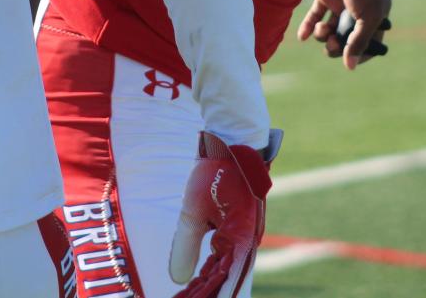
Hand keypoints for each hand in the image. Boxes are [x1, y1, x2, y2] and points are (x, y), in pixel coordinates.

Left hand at [169, 130, 279, 297]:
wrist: (236, 144)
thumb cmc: (216, 173)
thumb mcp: (193, 210)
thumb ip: (185, 246)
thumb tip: (178, 279)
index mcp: (240, 242)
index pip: (219, 282)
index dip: (200, 295)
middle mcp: (247, 244)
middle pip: (224, 279)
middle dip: (204, 291)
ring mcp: (245, 236)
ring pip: (225, 268)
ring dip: (208, 282)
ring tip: (188, 293)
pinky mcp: (240, 228)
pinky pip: (226, 255)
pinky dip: (211, 267)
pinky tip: (200, 275)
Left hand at [296, 0, 391, 68]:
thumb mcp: (367, 18)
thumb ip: (358, 42)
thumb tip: (350, 66)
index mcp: (375, 17)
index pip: (369, 42)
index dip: (359, 54)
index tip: (350, 62)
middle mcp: (357, 13)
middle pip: (344, 38)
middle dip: (336, 45)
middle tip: (332, 45)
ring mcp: (340, 5)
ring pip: (328, 29)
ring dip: (322, 35)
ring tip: (321, 30)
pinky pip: (315, 16)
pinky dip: (307, 26)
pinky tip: (302, 37)